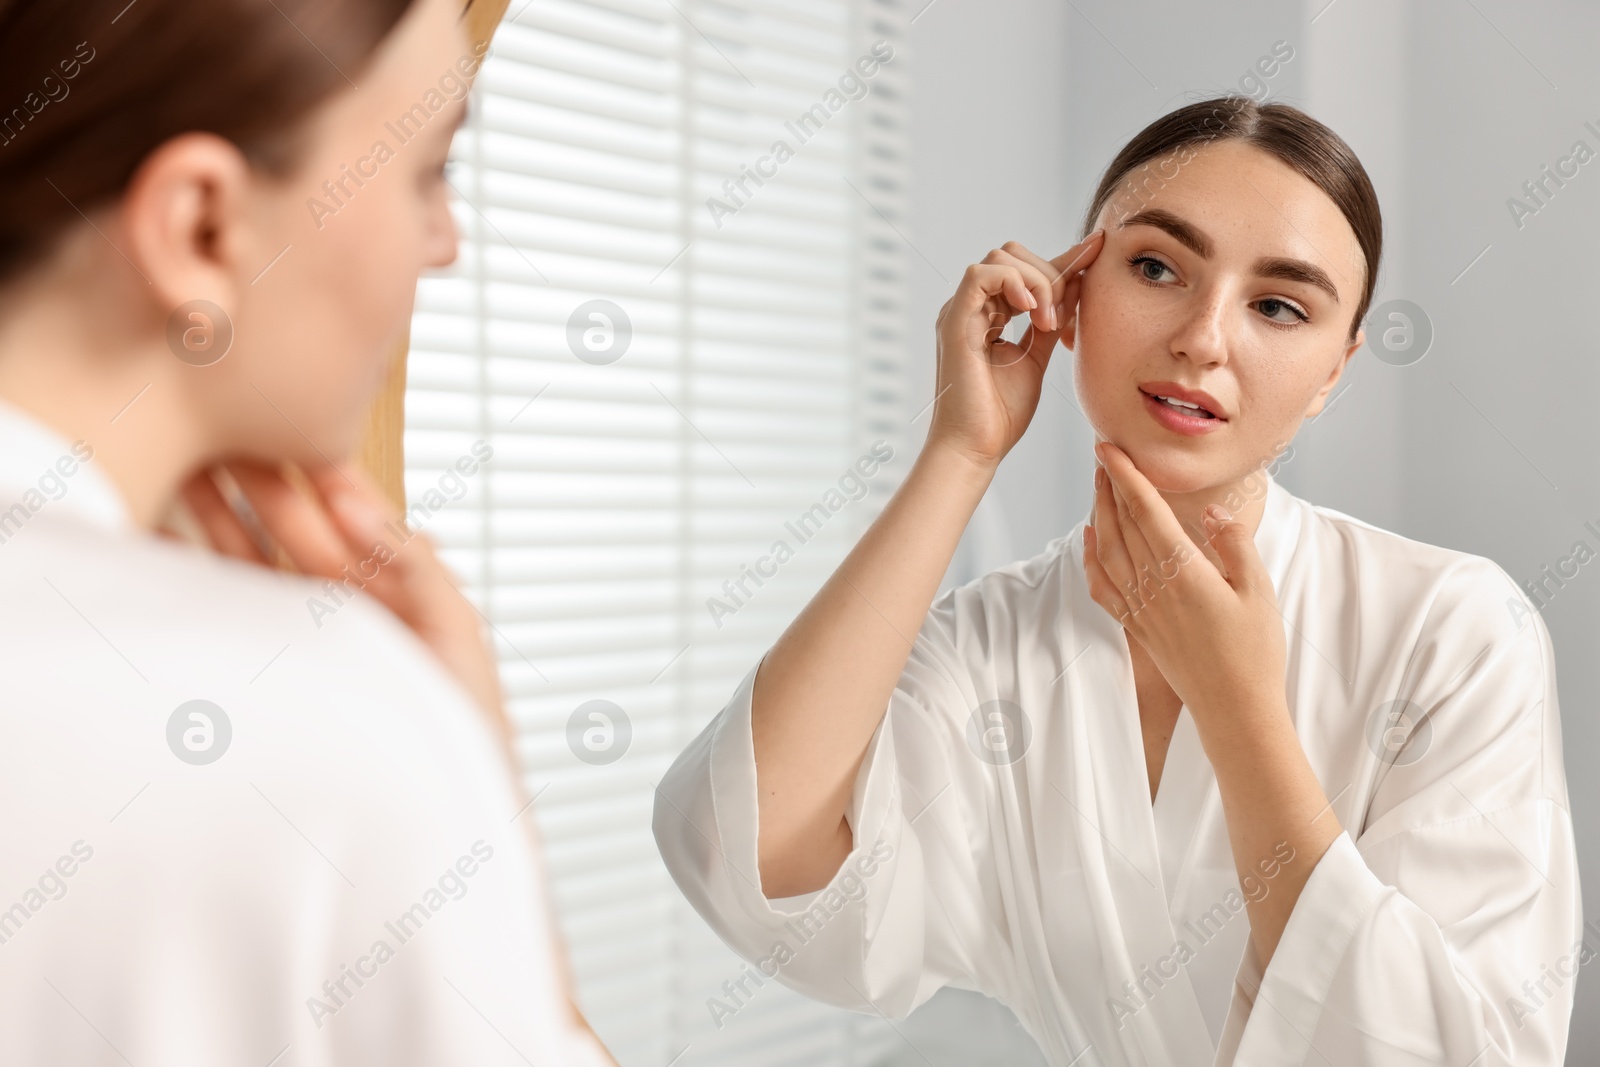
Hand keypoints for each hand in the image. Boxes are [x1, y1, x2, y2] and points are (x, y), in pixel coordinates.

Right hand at [177, 459, 512, 752]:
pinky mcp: (262, 676)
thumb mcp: (456, 637)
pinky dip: (196, 575)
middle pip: (295, 537)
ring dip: (222, 519)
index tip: (289, 431)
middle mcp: (343, 617)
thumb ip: (417, 567)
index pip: (353, 526)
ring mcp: (299, 645)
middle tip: (217, 435)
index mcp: (394, 600)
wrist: (425, 820)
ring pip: (255, 568)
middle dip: (261, 487)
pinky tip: (166, 538)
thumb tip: (356, 504)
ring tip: (184, 468)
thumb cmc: (460, 735)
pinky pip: (227, 614)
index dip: (323, 480)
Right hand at [928, 231, 1104, 469]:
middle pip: (1013, 254)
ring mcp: (961, 312)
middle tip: (1060, 321)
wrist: (976, 448)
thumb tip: (1078, 283)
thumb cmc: (1000, 415)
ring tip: (1047, 323)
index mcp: (987, 315)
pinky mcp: (954, 321)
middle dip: (1049, 275)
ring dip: (1036, 282)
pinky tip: (1032, 313)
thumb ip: (1053, 321)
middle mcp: (971, 308)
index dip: (1064, 258)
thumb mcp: (1037, 357)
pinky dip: (1015, 284)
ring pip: (1001, 258)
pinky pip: (982, 274)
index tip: (1098, 248)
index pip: (1026, 271)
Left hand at [1081, 442, 1285, 727]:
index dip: (1125, 476)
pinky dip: (1090, 559)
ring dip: (1098, 514)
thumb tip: (1209, 510)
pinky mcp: (1137, 627)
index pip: (1146, 512)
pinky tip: (1090, 540)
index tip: (1108, 448)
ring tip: (1097, 485)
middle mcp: (1154, 587)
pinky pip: (1103, 587)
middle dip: (1108, 485)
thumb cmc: (1255, 651)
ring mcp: (1141, 609)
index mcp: (1184, 572)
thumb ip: (1233, 545)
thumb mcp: (1258, 590)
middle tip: (1102, 454)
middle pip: (1121, 525)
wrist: (1235, 710)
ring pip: (1107, 550)